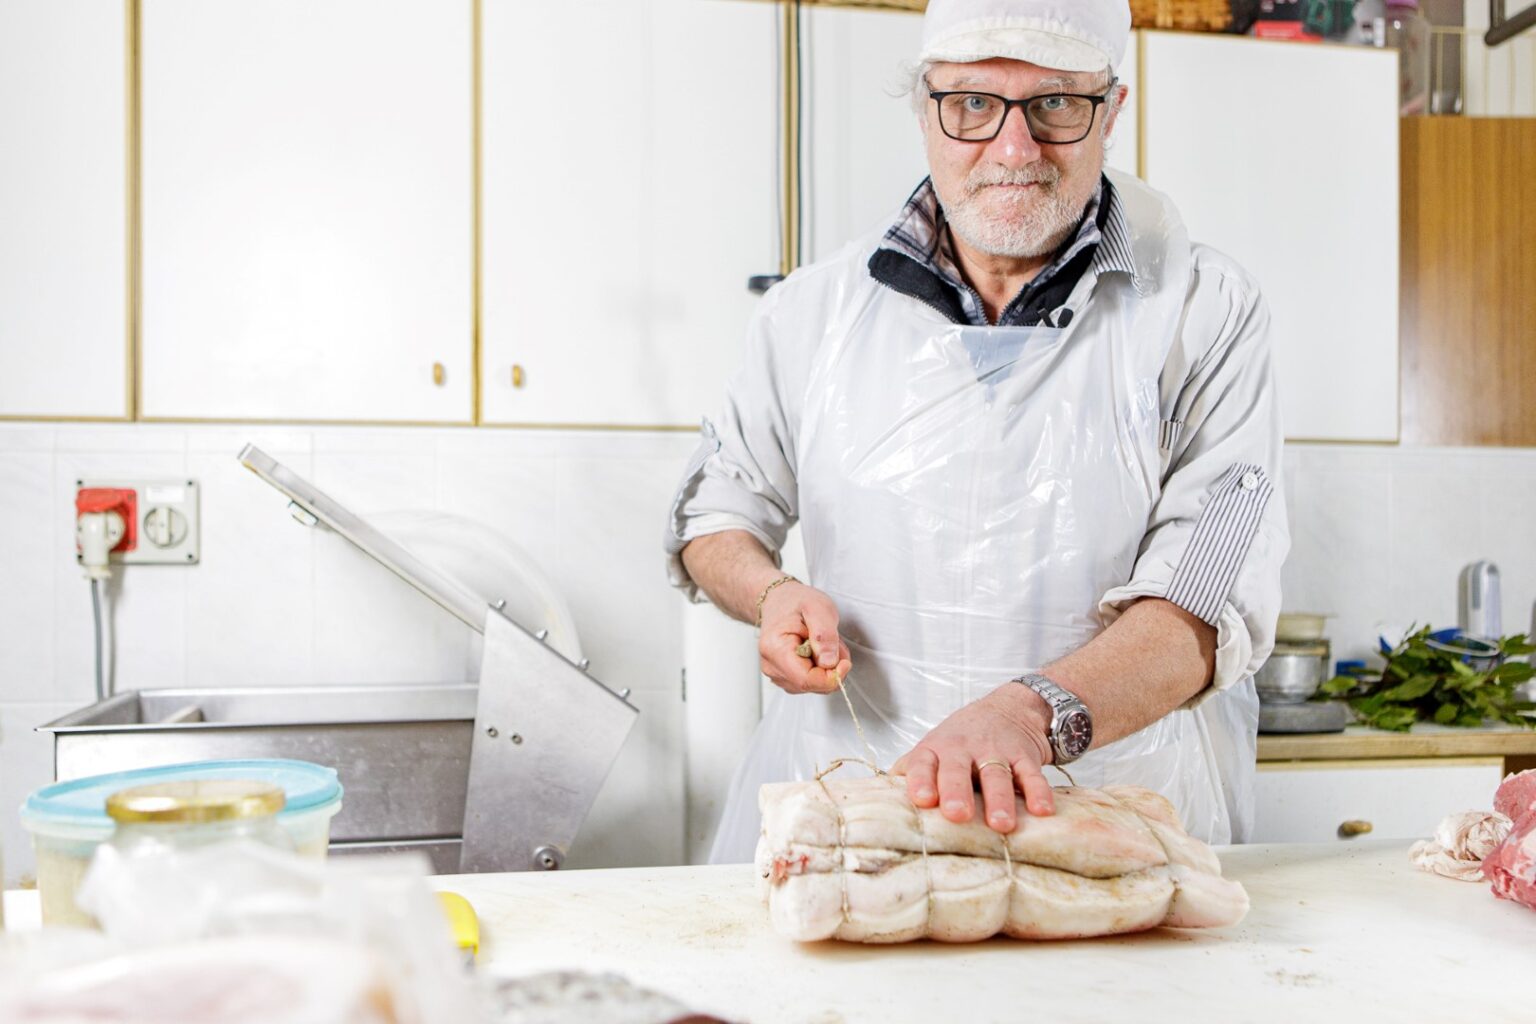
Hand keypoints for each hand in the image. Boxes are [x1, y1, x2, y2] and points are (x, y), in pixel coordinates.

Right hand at [758, 581, 852, 694]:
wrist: (779, 600)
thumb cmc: (796, 602)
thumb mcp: (818, 608)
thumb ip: (825, 635)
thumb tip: (829, 663)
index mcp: (775, 649)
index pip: (806, 680)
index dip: (831, 677)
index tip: (845, 662)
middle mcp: (771, 666)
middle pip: (811, 685)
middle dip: (831, 669)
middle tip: (834, 643)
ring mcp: (776, 674)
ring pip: (813, 686)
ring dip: (827, 669)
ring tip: (823, 643)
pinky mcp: (783, 676)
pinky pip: (810, 683)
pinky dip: (820, 670)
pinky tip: (816, 651)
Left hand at [892, 686, 1054, 832]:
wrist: (1009, 708)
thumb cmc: (960, 740)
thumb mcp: (932, 749)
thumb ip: (910, 772)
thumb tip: (877, 797)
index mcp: (935, 750)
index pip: (923, 763)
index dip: (921, 780)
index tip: (921, 800)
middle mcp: (963, 748)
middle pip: (958, 769)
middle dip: (956, 791)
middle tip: (957, 815)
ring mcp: (995, 750)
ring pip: (996, 774)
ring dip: (999, 799)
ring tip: (1001, 824)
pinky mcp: (1024, 755)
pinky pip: (1032, 774)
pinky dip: (1039, 791)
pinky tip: (1042, 811)